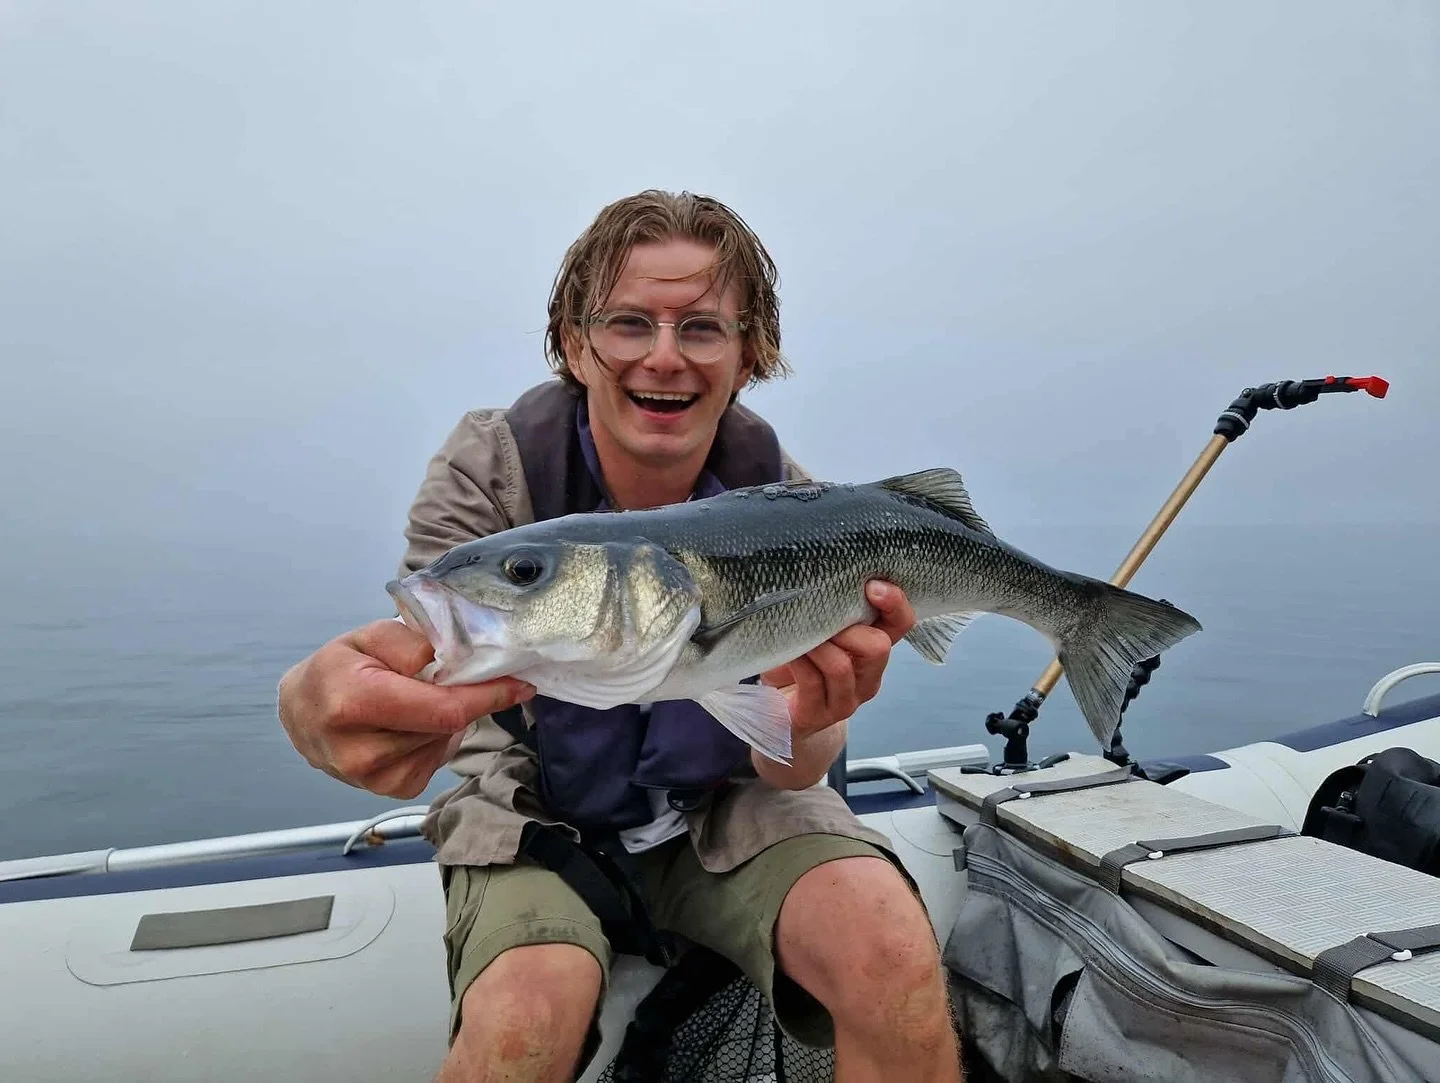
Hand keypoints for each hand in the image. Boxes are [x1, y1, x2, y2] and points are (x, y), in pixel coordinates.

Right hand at [277, 618, 534, 799]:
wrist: (301, 712)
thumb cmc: (336, 668)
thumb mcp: (369, 636)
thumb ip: (411, 642)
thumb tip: (453, 657)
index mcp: (352, 703)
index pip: (442, 708)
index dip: (487, 695)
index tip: (520, 683)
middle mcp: (360, 751)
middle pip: (448, 725)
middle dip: (464, 698)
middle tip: (453, 676)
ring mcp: (373, 779)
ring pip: (445, 741)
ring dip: (446, 718)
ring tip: (414, 700)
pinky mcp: (388, 791)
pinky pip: (436, 760)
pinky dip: (435, 738)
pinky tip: (410, 724)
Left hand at [760, 580, 915, 740]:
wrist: (782, 716)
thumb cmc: (800, 664)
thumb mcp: (818, 632)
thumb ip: (828, 611)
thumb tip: (818, 574)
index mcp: (873, 650)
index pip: (900, 624)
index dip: (895, 603)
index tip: (873, 585)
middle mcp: (868, 676)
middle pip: (878, 647)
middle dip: (847, 627)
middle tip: (818, 616)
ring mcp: (846, 699)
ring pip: (841, 666)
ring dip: (816, 644)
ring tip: (796, 633)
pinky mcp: (818, 714)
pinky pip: (811, 682)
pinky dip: (798, 661)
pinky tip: (787, 653)